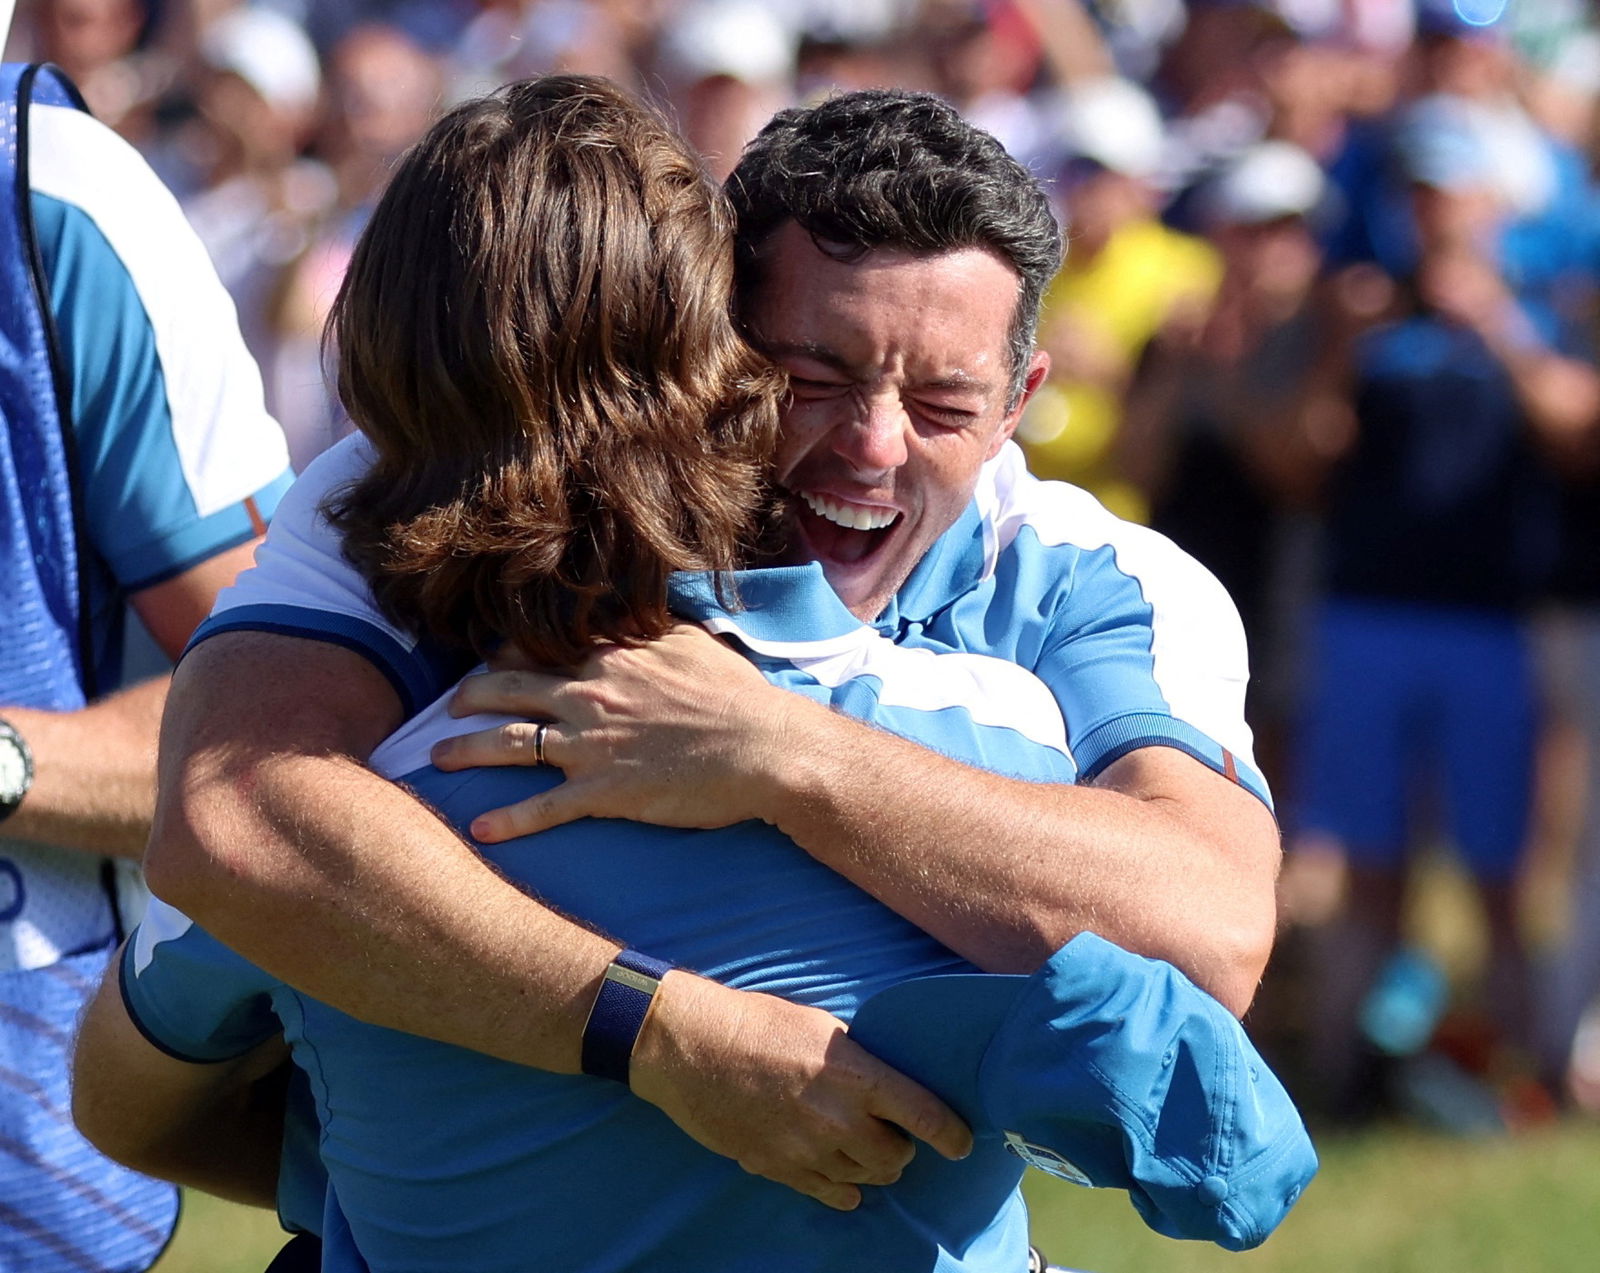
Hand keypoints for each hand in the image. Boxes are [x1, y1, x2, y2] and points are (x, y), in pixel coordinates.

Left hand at [432, 626, 803, 841]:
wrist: (764, 749)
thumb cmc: (740, 697)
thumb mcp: (695, 644)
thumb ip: (655, 631)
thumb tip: (639, 615)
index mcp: (611, 657)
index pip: (540, 646)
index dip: (508, 653)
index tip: (491, 660)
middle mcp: (590, 695)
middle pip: (510, 690)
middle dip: (471, 697)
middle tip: (449, 706)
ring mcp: (591, 744)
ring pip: (509, 745)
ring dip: (466, 751)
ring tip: (436, 759)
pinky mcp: (602, 792)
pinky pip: (542, 808)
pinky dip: (507, 821)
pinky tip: (479, 831)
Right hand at [630, 972, 971, 1209]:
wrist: (690, 1047)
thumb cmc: (756, 1023)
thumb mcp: (820, 1027)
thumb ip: (857, 1060)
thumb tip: (885, 1081)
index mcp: (855, 1073)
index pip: (923, 1114)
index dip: (951, 1134)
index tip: (962, 1143)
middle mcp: (837, 1117)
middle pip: (896, 1157)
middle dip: (901, 1148)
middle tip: (891, 1134)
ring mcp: (806, 1148)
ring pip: (864, 1179)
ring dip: (870, 1167)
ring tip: (861, 1149)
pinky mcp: (777, 1168)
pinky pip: (828, 1194)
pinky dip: (843, 1190)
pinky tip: (843, 1180)